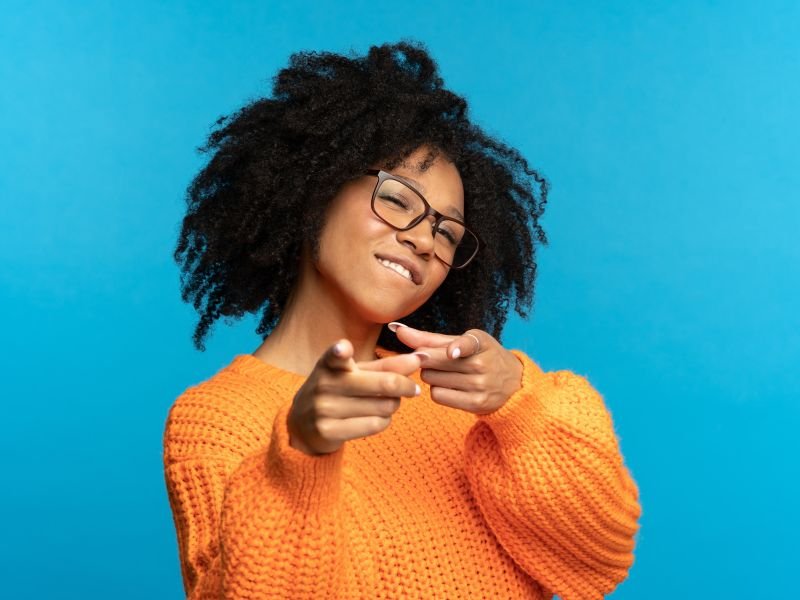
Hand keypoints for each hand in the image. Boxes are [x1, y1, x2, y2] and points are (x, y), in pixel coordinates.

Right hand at [287, 339, 421, 455]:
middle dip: (405, 386)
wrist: (303, 424)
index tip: (343, 349)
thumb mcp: (355, 373)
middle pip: (383, 384)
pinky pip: (375, 425)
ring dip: (394, 405)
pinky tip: (378, 417)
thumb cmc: (338, 391)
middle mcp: (324, 384)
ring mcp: (324, 409)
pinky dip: (385, 420)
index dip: (340, 352)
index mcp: (329, 364)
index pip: (334, 356)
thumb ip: (386, 365)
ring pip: (383, 406)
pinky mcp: (328, 431)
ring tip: (388, 403)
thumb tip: (420, 358)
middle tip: (413, 389)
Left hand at [390, 323, 522, 414]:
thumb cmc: (480, 356)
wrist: (512, 384)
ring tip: (447, 373)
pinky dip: (437, 390)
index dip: (457, 347)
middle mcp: (482, 364)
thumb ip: (429, 337)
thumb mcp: (463, 341)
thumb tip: (396, 329)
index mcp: (480, 342)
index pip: (468, 343)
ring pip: (432, 379)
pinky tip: (449, 386)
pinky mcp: (475, 404)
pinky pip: (438, 396)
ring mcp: (480, 385)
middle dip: (426, 359)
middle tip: (432, 359)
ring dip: (431, 375)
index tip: (451, 352)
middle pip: (434, 361)